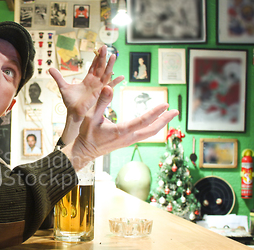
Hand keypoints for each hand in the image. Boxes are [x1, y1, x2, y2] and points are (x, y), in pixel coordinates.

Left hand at [48, 45, 123, 143]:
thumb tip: (49, 68)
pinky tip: (121, 77)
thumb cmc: (70, 101)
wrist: (73, 112)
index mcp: (88, 80)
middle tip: (104, 46)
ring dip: (109, 65)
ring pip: (105, 73)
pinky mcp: (99, 92)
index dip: (96, 58)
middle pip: (100, 67)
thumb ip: (58, 77)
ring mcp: (98, 87)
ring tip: (113, 55)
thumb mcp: (63, 86)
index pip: (93, 67)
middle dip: (102, 57)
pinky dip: (114, 81)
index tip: (98, 49)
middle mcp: (94, 82)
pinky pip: (108, 85)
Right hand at [62, 86, 178, 170]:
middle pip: (152, 130)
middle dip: (165, 120)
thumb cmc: (87, 133)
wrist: (85, 150)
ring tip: (169, 115)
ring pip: (149, 133)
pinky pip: (144, 135)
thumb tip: (109, 87)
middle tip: (175, 111)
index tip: (165, 105)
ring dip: (161, 124)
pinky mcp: (127, 142)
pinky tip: (156, 123)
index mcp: (120, 131)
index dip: (155, 113)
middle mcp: (127, 138)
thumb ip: (101, 101)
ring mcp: (128, 141)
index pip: (142, 121)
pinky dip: (153, 128)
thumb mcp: (91, 116)